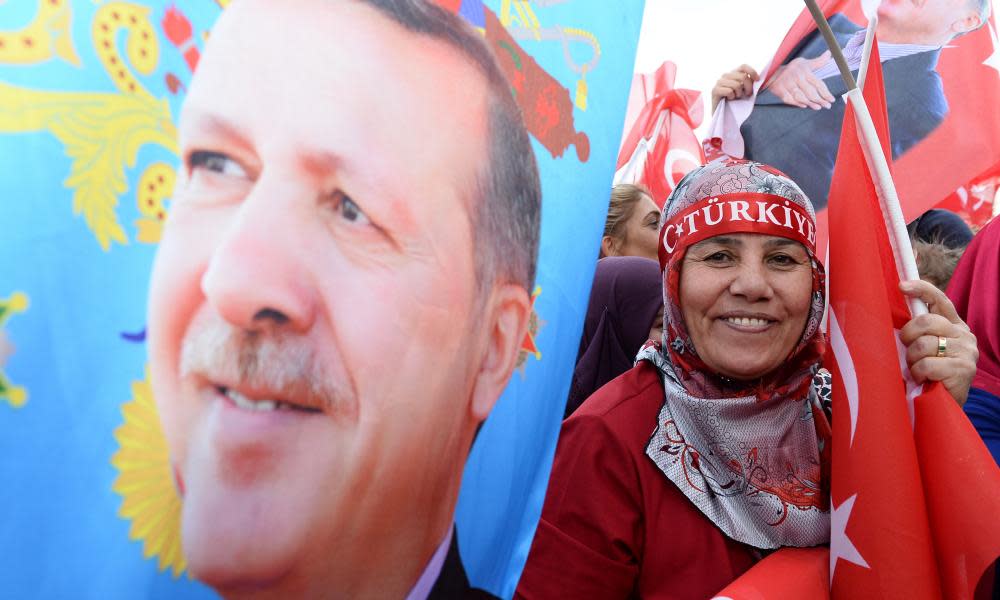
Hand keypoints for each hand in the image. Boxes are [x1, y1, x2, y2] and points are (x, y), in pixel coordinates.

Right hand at [711, 64, 758, 112]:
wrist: (723, 114)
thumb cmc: (735, 101)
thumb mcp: (745, 90)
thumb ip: (750, 83)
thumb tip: (758, 78)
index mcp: (733, 73)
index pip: (743, 66)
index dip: (752, 72)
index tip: (757, 80)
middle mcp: (725, 75)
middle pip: (743, 76)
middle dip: (748, 87)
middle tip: (747, 95)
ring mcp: (719, 82)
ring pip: (736, 85)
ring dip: (739, 93)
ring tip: (735, 97)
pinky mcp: (715, 90)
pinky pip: (729, 91)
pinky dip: (732, 97)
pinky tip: (729, 99)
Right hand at [761, 52, 835, 109]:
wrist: (771, 70)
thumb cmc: (791, 68)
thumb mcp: (804, 63)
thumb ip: (818, 61)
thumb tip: (829, 54)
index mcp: (805, 71)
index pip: (818, 83)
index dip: (826, 93)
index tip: (832, 99)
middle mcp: (797, 77)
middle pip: (810, 92)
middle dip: (820, 100)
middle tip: (827, 106)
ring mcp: (787, 84)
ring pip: (800, 97)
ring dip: (810, 103)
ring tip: (818, 107)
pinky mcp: (779, 90)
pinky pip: (789, 99)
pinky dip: (796, 103)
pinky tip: (804, 106)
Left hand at [899, 279, 977, 404]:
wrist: (945, 405)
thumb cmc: (929, 374)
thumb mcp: (923, 348)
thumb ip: (917, 332)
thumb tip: (889, 316)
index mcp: (954, 325)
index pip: (939, 300)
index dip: (921, 289)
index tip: (902, 286)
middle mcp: (963, 335)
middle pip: (925, 321)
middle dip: (907, 335)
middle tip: (906, 349)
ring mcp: (966, 352)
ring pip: (923, 344)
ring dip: (912, 359)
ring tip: (916, 370)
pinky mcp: (963, 370)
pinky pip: (927, 365)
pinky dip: (918, 374)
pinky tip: (924, 380)